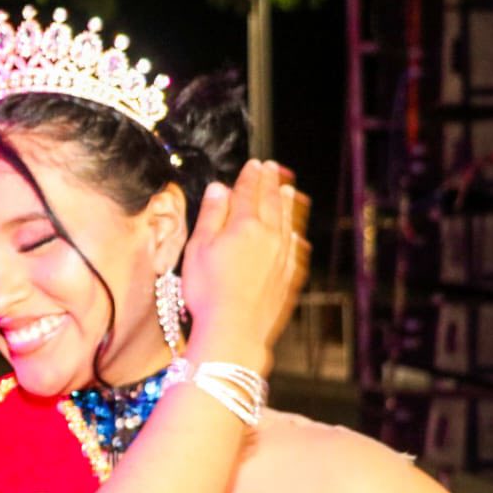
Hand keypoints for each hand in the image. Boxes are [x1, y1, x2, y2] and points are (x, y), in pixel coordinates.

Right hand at [181, 160, 309, 373]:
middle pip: (271, 202)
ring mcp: (282, 256)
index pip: (247, 192)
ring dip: (287, 203)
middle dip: (270, 182)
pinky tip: (294, 233)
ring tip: (287, 190)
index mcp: (244, 225)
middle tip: (271, 167)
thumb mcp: (198, 248)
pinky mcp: (287, 276)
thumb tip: (218, 189)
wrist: (234, 328)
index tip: (253, 164)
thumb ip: (211, 215)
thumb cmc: (209, 291)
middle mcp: (268, 236)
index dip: (249, 176)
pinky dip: (294, 234)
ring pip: (287, 221)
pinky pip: (295, 247)